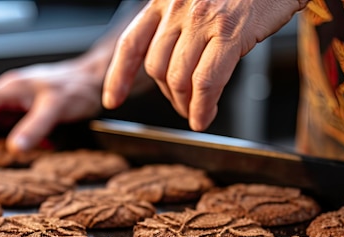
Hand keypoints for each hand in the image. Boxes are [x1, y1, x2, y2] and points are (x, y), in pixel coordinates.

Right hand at [0, 58, 103, 153]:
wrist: (95, 78)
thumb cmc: (78, 88)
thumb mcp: (55, 110)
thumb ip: (33, 128)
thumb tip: (14, 149)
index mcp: (11, 88)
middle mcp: (11, 91)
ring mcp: (20, 99)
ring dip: (5, 138)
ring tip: (23, 151)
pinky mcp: (30, 106)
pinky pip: (16, 123)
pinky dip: (23, 136)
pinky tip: (42, 144)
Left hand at [102, 0, 308, 130]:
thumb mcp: (196, 1)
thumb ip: (177, 27)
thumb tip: (167, 70)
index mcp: (163, 0)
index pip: (131, 44)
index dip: (118, 76)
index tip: (112, 100)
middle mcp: (177, 7)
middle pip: (156, 68)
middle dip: (168, 96)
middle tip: (182, 106)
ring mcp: (203, 20)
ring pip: (179, 78)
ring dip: (186, 105)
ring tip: (196, 112)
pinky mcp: (230, 32)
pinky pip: (207, 81)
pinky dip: (203, 106)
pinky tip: (204, 117)